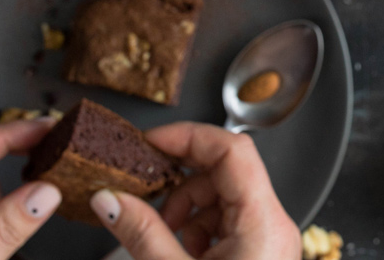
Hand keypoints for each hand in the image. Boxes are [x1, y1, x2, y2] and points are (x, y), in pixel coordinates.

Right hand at [89, 122, 300, 259]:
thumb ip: (141, 233)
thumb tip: (110, 199)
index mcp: (263, 222)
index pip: (232, 149)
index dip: (187, 136)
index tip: (149, 143)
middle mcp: (273, 226)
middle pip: (226, 172)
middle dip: (180, 182)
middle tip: (144, 193)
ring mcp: (269, 242)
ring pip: (224, 198)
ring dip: (186, 208)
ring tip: (160, 237)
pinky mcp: (258, 257)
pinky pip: (227, 224)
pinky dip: (196, 230)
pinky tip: (176, 253)